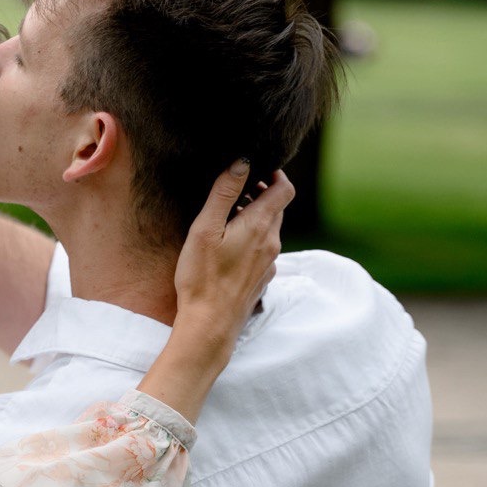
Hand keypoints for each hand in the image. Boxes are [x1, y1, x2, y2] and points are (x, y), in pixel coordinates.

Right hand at [173, 160, 293, 343]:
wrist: (209, 324)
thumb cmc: (202, 276)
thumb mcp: (206, 228)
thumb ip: (224, 193)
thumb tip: (243, 162)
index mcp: (260, 226)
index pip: (285, 190)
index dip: (275, 174)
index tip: (256, 168)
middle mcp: (271, 242)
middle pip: (277, 208)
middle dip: (260, 193)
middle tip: (234, 190)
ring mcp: (269, 262)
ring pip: (270, 229)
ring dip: (254, 216)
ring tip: (226, 216)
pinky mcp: (261, 278)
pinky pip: (263, 249)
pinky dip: (251, 238)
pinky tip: (228, 246)